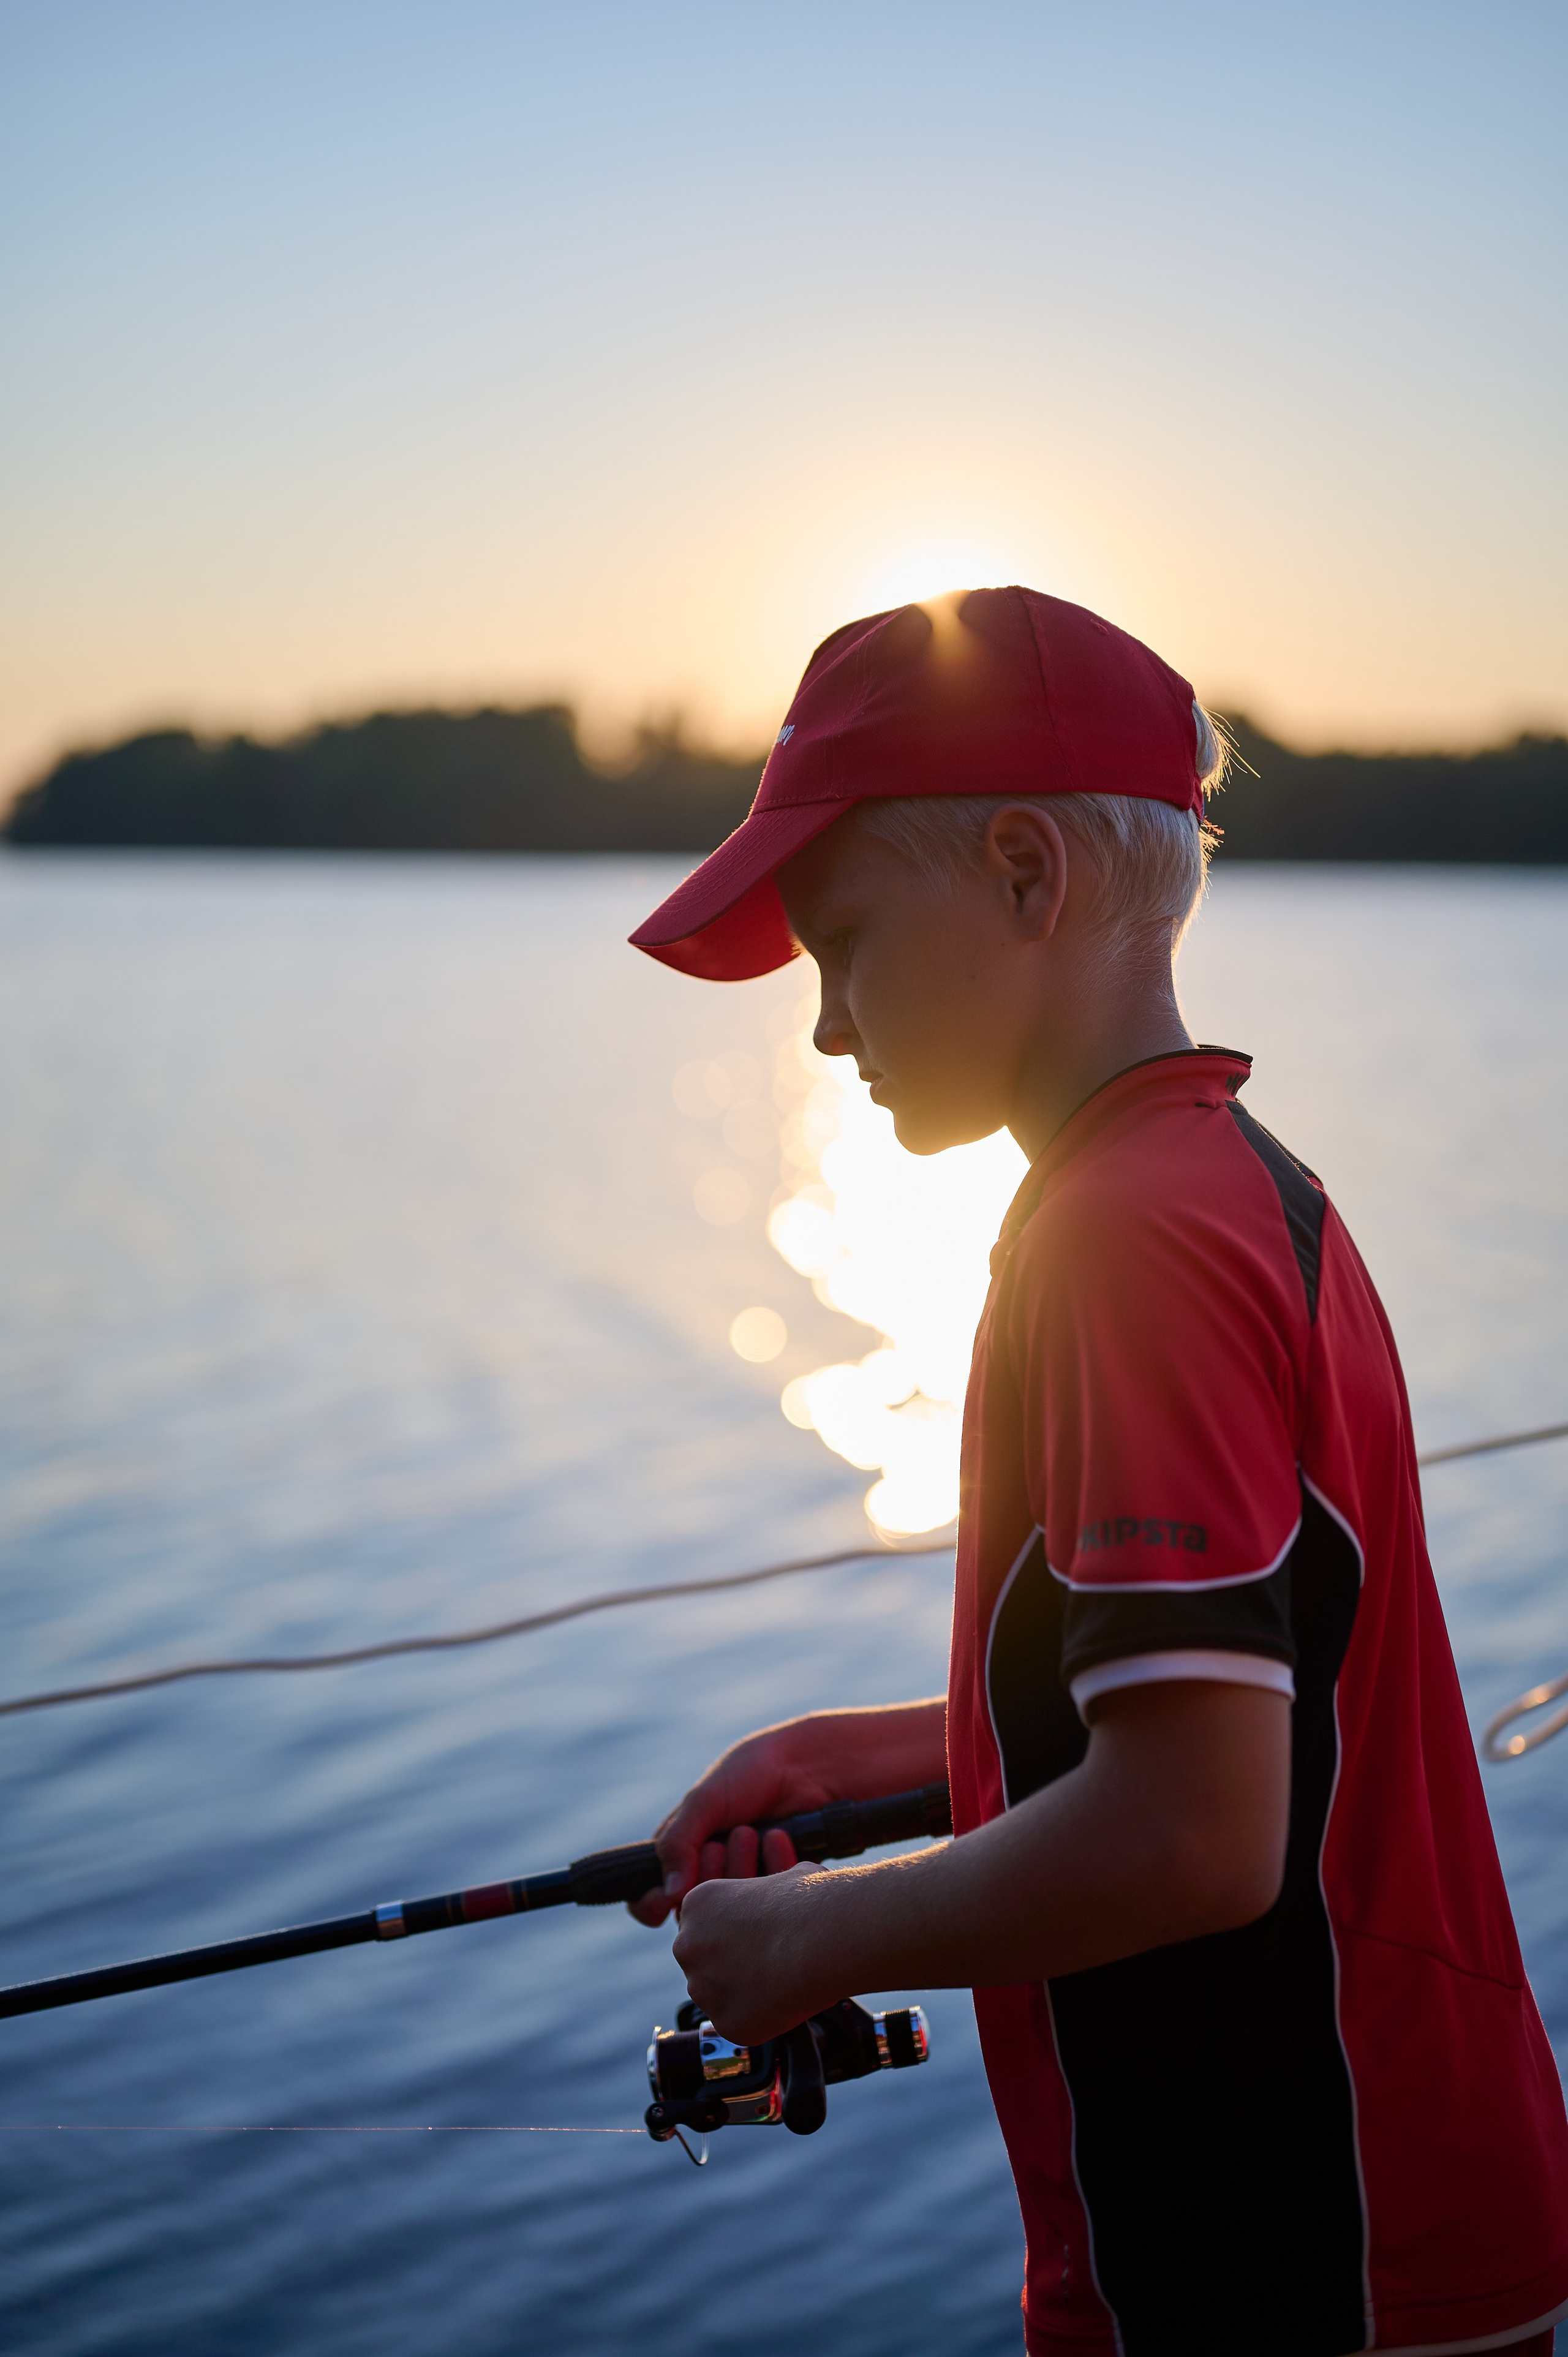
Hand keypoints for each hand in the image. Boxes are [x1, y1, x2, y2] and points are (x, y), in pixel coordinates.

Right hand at [625, 1699, 946, 1927]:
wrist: (806, 1766)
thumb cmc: (749, 1774)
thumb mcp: (704, 1800)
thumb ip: (678, 1842)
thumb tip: (670, 1893)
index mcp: (682, 1852)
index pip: (652, 1897)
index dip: (652, 1906)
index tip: (665, 1903)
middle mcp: (711, 1874)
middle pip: (693, 1908)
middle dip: (706, 1879)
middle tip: (721, 1846)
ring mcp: (746, 1884)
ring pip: (731, 1910)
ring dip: (739, 1871)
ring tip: (750, 1831)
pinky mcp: (777, 1888)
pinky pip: (768, 1901)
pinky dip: (772, 1870)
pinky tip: (778, 1839)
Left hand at [672, 1864, 839, 2042]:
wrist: (821, 1939)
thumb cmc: (809, 1901)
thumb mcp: (784, 1879)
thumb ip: (767, 1893)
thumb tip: (785, 1898)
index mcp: (697, 1905)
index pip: (706, 1925)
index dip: (737, 1931)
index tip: (762, 1934)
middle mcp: (687, 1946)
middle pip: (705, 1962)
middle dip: (732, 1964)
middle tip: (770, 1961)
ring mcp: (702, 1988)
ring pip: (720, 1996)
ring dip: (745, 1992)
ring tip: (782, 1980)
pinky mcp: (724, 2023)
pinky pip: (741, 2023)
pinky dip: (762, 2018)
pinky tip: (785, 2000)